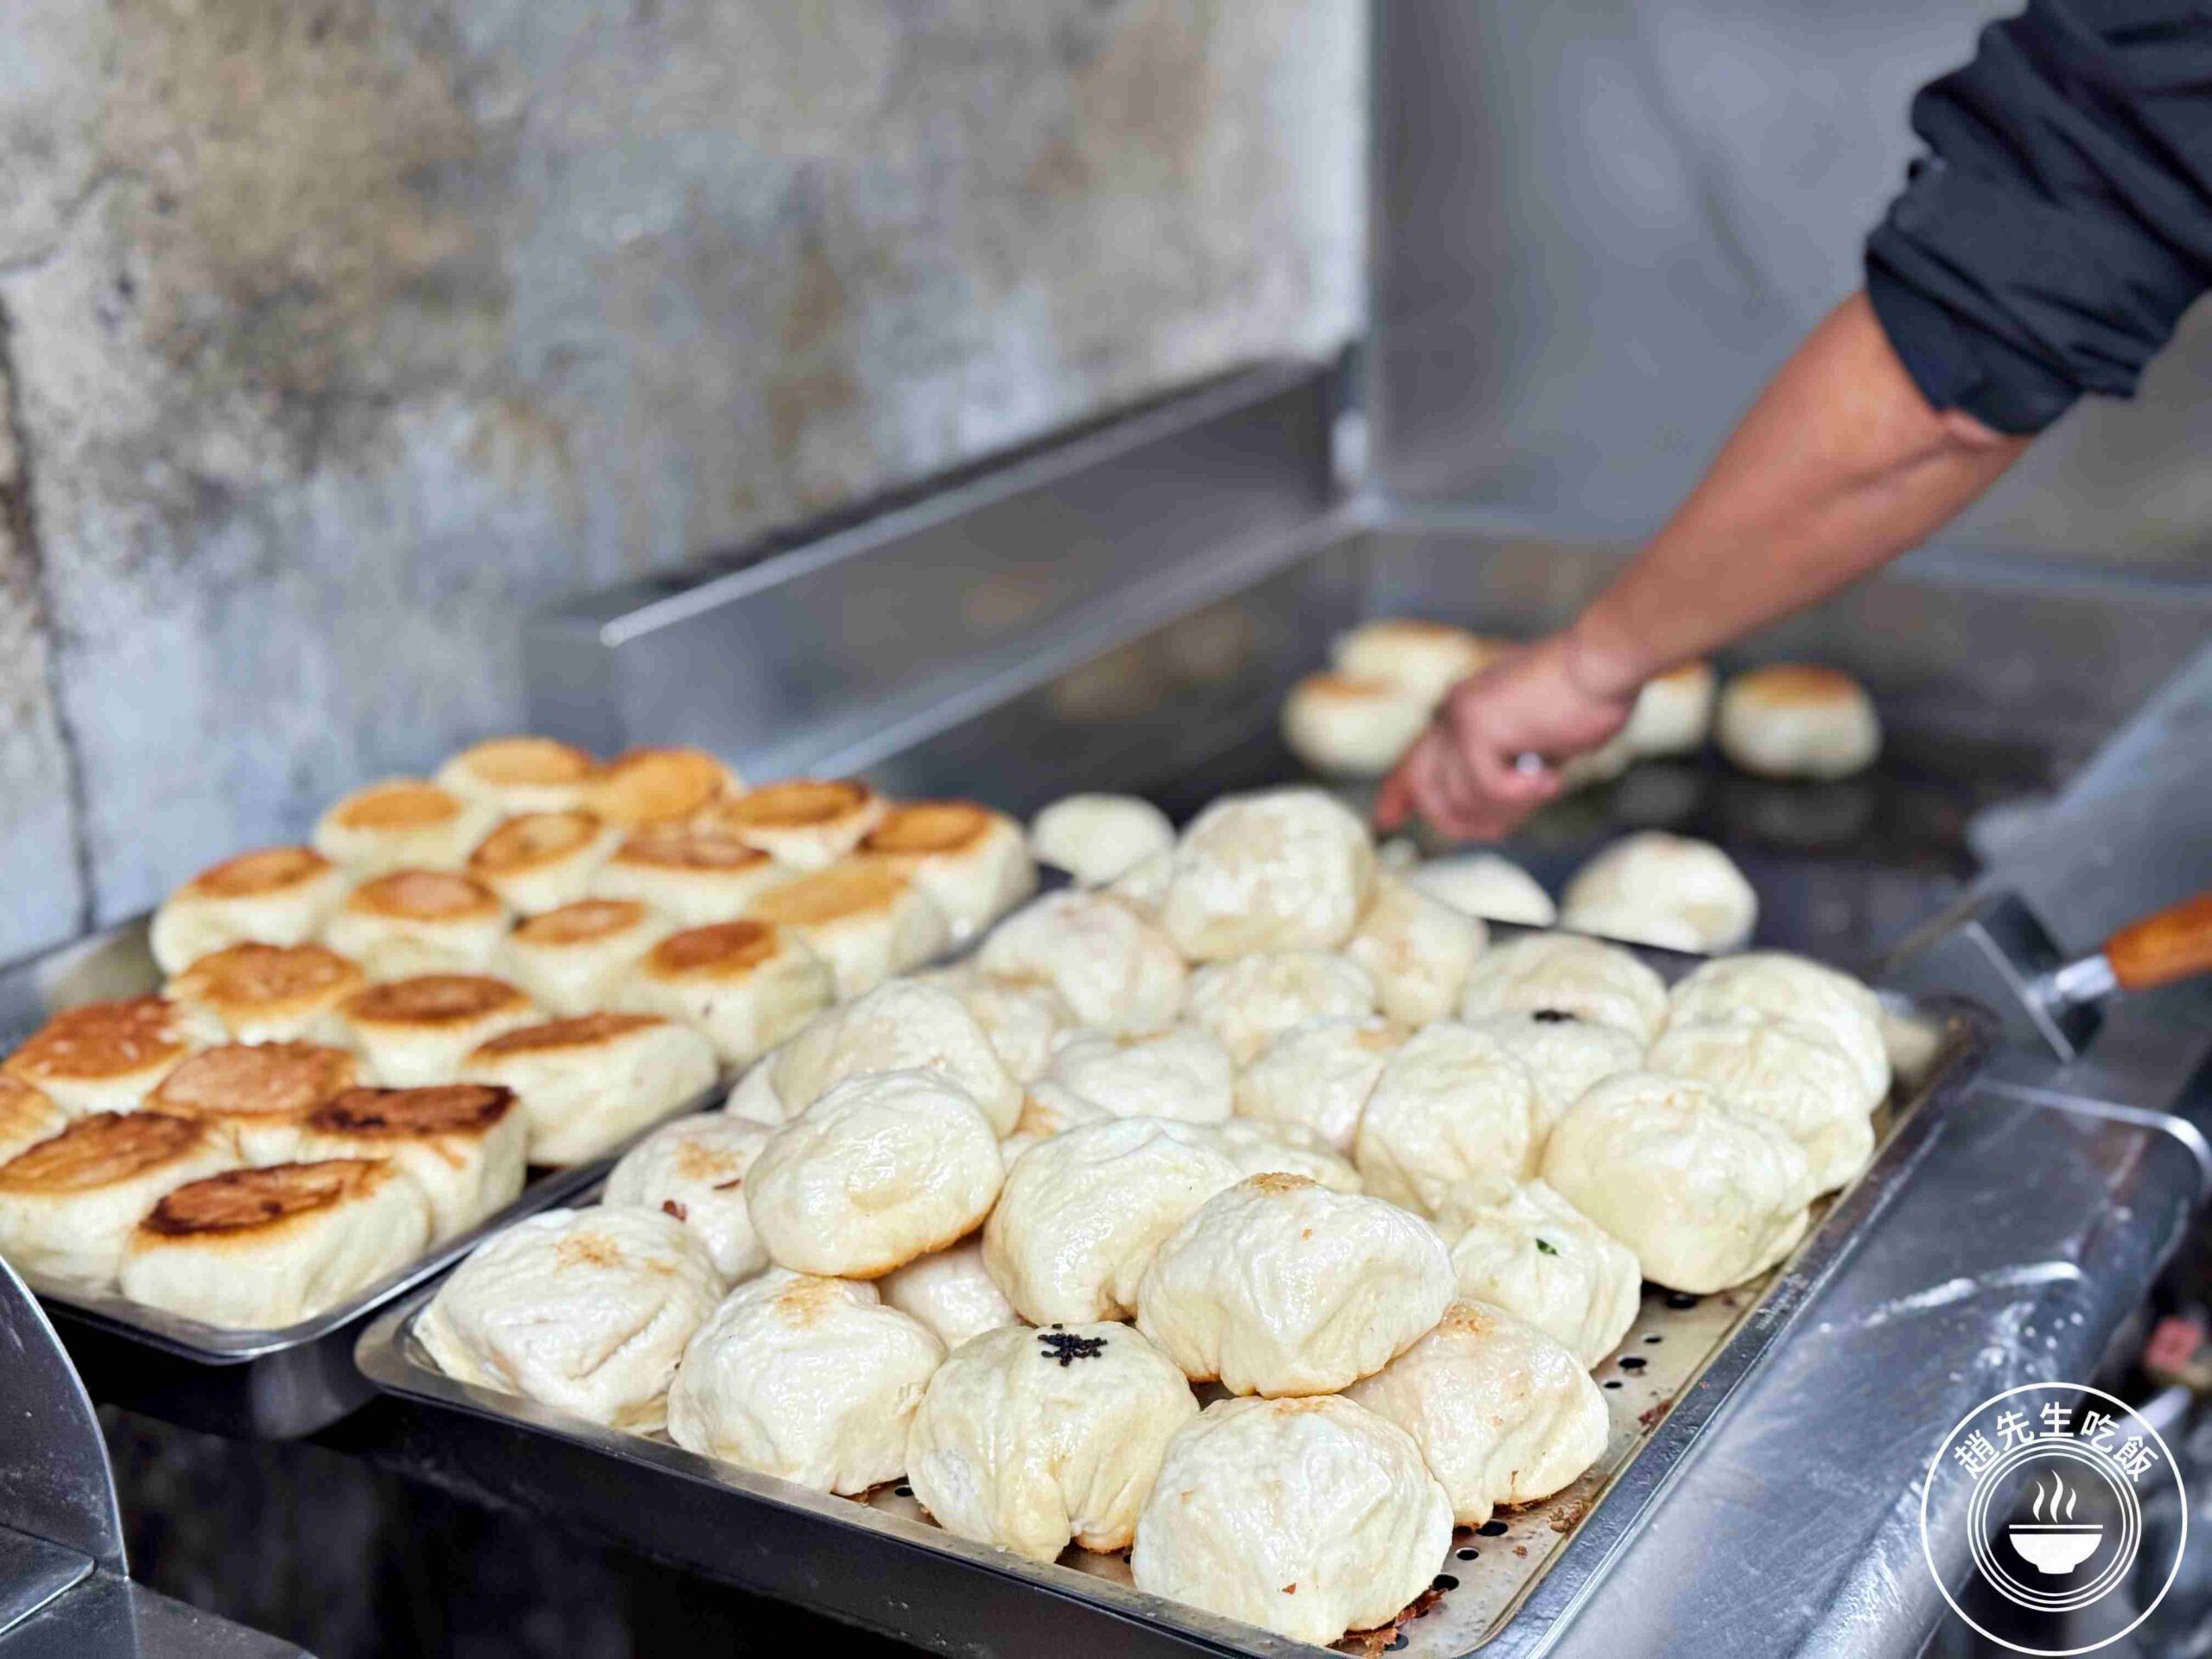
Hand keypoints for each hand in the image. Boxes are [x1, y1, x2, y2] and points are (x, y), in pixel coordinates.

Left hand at [1373, 634, 1636, 839]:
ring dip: (1509, 809)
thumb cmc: (1587, 695)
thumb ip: (1504, 763)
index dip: (1399, 793)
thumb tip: (1488, 808)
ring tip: (1544, 785)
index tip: (1386, 819)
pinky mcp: (1478, 729)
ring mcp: (1460, 719)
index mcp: (1461, 709)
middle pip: (1429, 791)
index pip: (1415, 759)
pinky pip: (1489, 791)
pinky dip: (1526, 795)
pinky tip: (1552, 775)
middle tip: (1504, 825)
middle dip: (1462, 821)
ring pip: (1463, 800)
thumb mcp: (1535, 736)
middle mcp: (1451, 712)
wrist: (1607, 660)